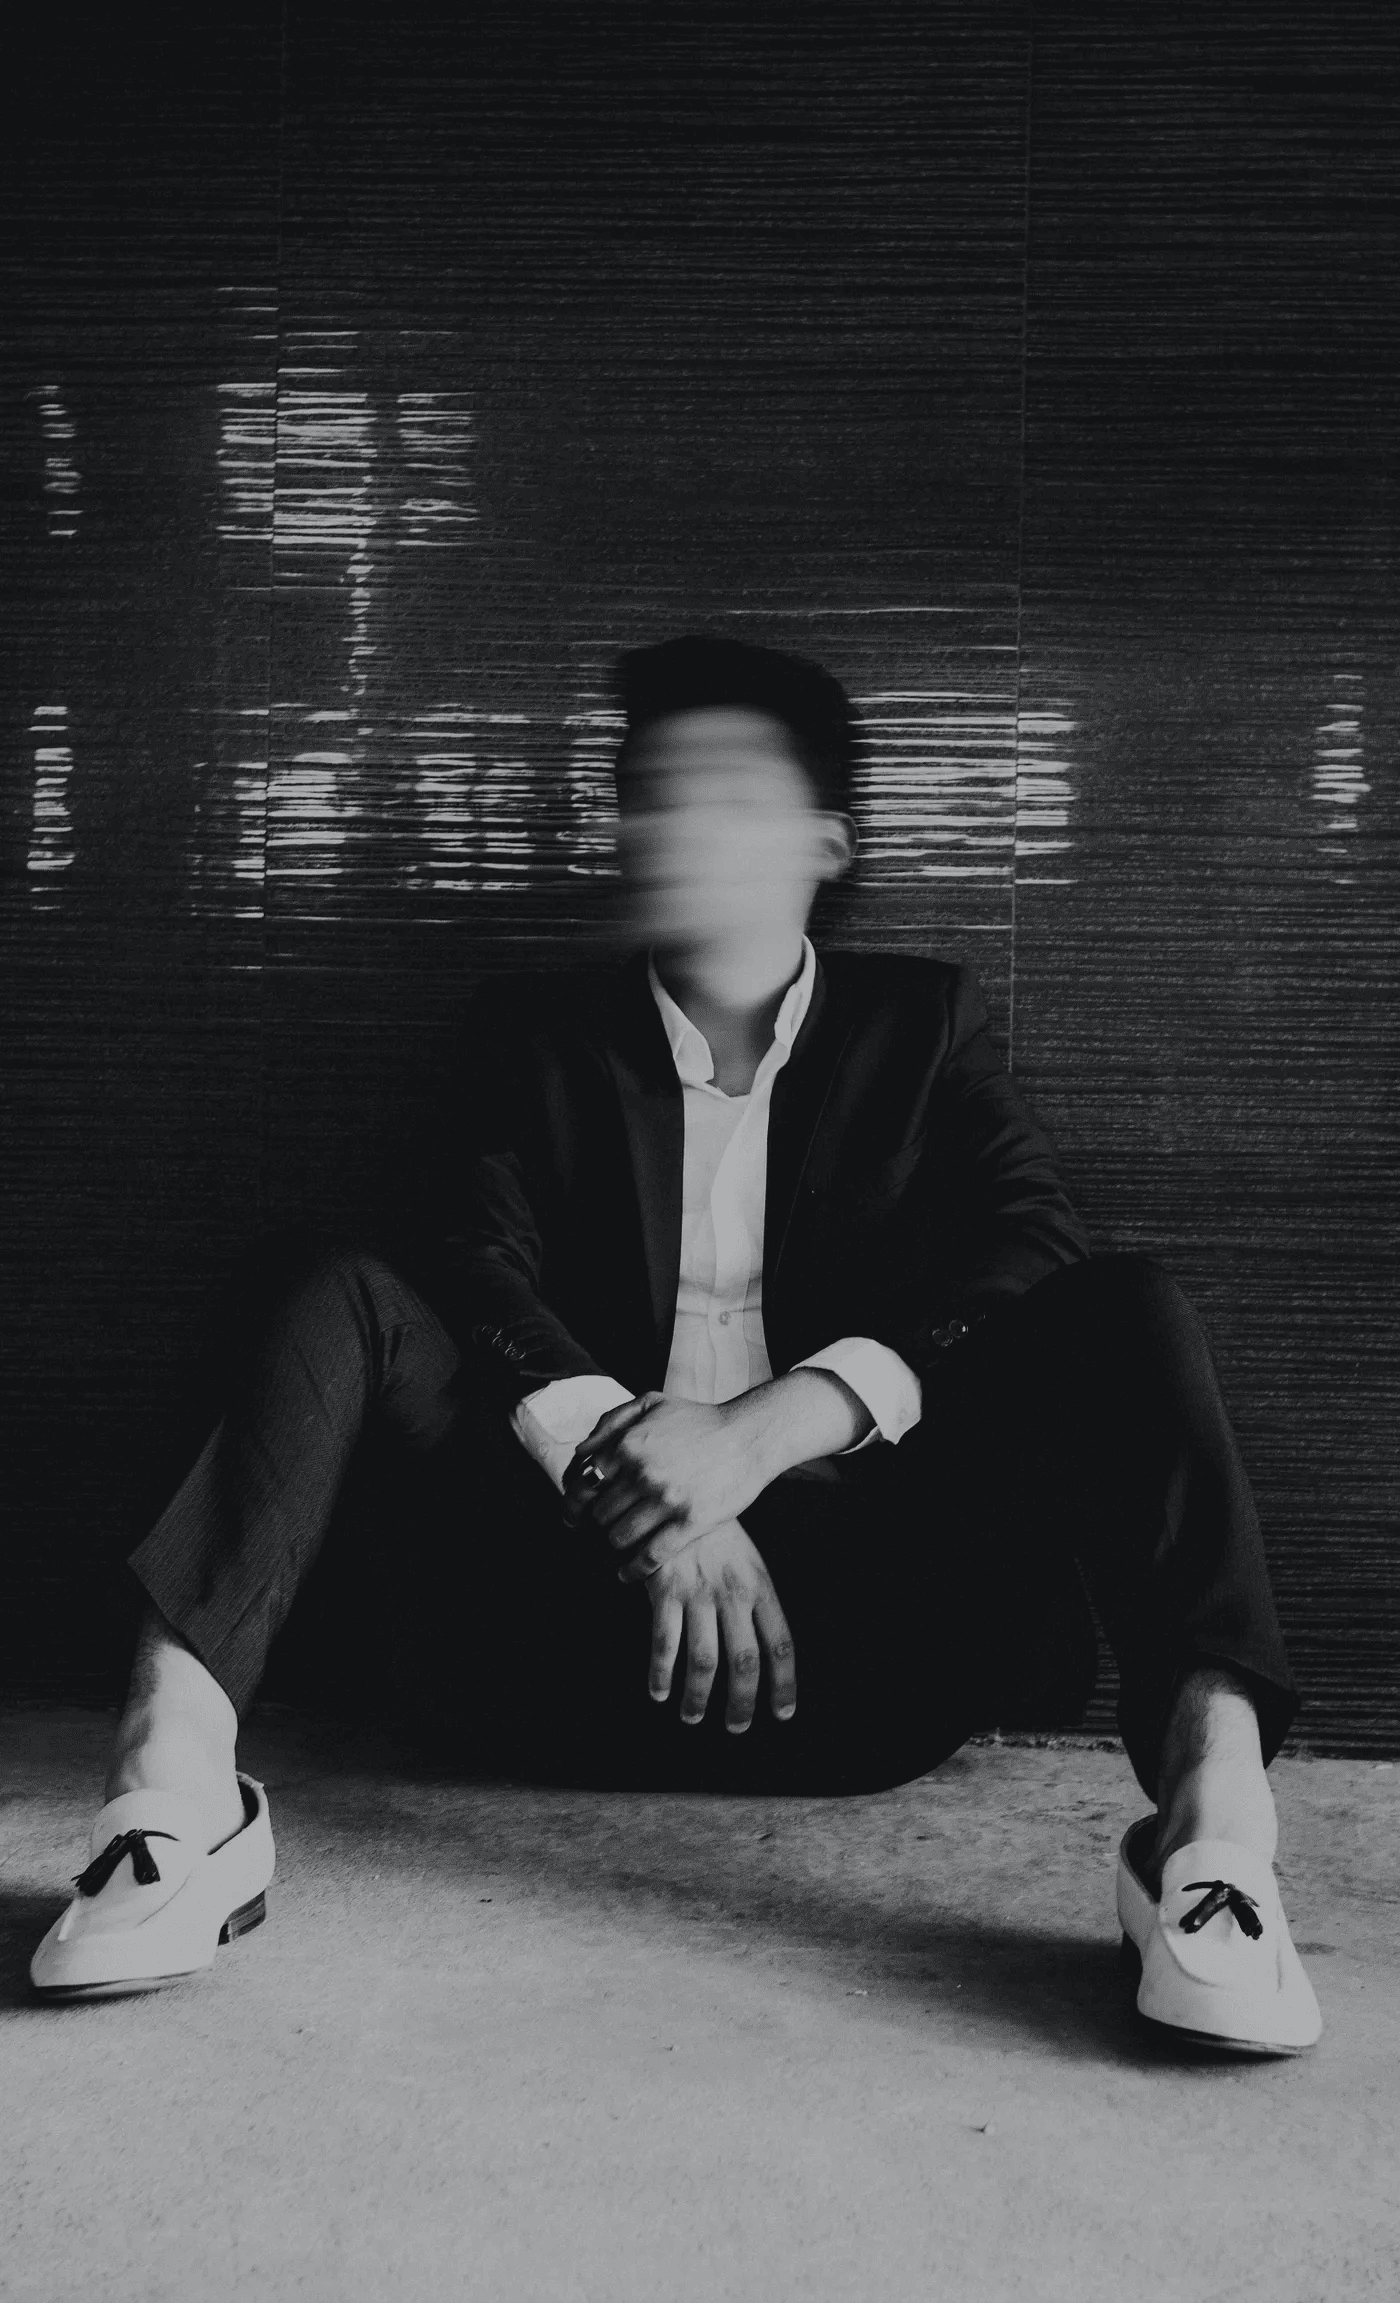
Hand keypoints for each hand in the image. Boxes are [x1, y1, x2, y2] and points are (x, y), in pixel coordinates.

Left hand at [561, 1391, 769, 1556]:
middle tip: (604, 1528)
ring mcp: (666, 1499)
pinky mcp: (690, 1522)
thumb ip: (611, 1422)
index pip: (582, 1485)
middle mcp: (642, 1473)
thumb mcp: (652, 1403)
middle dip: (598, 1524)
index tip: (574, 1517)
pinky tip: (627, 1574)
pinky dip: (632, 1570)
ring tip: (622, 1543)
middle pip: (599, 1514)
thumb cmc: (700, 1420)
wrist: (750, 1435)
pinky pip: (649, 1556)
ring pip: (619, 1537)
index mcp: (628, 1445)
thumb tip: (581, 1454)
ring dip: (616, 1544)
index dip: (573, 1505)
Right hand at [643, 1518, 795, 1731]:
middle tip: (736, 1727)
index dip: (784, 1683)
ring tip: (693, 1718)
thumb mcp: (748, 1560)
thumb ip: (756, 1601)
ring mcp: (698, 1594)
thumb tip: (765, 1650)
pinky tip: (659, 1692)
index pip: (781, 1643)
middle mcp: (733, 1594)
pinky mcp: (665, 1591)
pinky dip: (661, 1673)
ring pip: (704, 1661)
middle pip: (745, 1661)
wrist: (678, 1495)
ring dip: (698, 1697)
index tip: (783, 1713)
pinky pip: (664, 1643)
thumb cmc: (715, 1534)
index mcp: (761, 1586)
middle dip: (741, 1702)